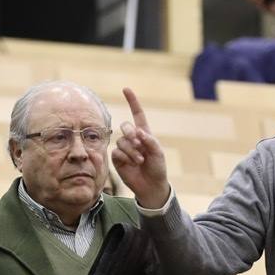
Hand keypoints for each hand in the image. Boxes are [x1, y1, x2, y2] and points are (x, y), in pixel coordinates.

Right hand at [111, 88, 170, 208]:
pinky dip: (125, 157)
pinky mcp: (117, 159)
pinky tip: (132, 164)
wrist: (150, 185)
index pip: (137, 114)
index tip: (126, 89)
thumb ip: (150, 140)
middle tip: (139, 142)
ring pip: (121, 141)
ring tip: (140, 160)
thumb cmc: (157, 168)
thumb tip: (138, 131)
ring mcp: (124, 149)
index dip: (132, 101)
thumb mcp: (158, 153)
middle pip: (125, 127)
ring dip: (131, 151)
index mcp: (144, 133)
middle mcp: (133, 139)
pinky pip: (116, 152)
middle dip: (130, 133)